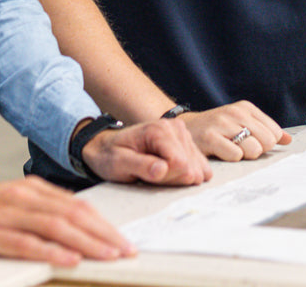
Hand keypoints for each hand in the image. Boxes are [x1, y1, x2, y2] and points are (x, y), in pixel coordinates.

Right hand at [0, 180, 130, 266]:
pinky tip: (69, 260)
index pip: (77, 206)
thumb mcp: (7, 203)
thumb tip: (73, 230)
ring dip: (87, 243)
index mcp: (29, 189)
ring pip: (55, 228)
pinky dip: (50, 252)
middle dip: (104, 234)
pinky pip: (25, 244)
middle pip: (73, 215)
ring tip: (109, 256)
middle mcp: (21, 198)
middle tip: (127, 250)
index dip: (104, 224)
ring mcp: (4, 215)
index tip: (123, 239)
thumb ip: (38, 212)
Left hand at [80, 117, 211, 184]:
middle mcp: (174, 127)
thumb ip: (141, 166)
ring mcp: (182, 133)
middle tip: (149, 172)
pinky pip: (199, 166)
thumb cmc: (111, 156)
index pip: (180, 164)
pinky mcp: (187, 141)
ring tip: (156, 170)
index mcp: (158, 130)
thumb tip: (162, 170)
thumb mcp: (118, 164)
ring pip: (196, 168)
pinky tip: (169, 170)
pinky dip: (185, 173)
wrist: (106, 147)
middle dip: (172, 178)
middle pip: (189, 167)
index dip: (165, 177)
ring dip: (177, 176)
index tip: (147, 173)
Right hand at [180, 101, 291, 160]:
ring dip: (244, 156)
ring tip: (231, 150)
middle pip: (267, 141)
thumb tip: (288, 139)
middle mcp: (235, 112)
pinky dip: (231, 159)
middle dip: (258, 150)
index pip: (274, 132)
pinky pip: (235, 155)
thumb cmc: (217, 128)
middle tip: (241, 148)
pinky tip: (221, 153)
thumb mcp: (242, 123)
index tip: (253, 143)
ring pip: (253, 149)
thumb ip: (265, 130)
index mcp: (246, 108)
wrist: (186, 127)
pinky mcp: (210, 138)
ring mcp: (222, 124)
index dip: (266, 143)